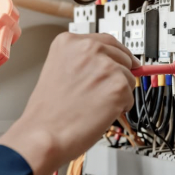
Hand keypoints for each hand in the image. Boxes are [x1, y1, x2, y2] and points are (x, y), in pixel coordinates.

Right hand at [0, 33, 135, 174]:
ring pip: (128, 77)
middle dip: (118, 74)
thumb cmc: (47, 112)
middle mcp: (88, 49)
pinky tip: (100, 113)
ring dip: (118, 93)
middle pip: (122, 56)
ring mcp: (104, 66)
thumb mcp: (58, 70)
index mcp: (69, 42)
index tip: (123, 60)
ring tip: (94, 105)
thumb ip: (83, 62)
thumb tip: (110, 63)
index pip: (106, 40)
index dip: (117, 54)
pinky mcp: (117, 86)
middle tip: (103, 92)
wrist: (44, 135)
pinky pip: (130, 96)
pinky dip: (121, 107)